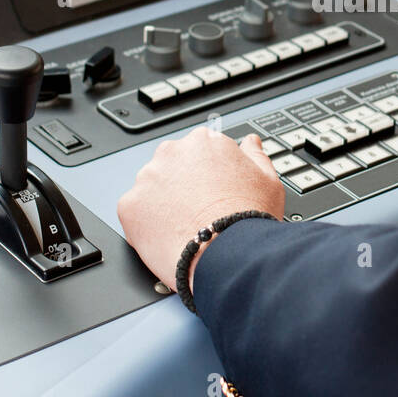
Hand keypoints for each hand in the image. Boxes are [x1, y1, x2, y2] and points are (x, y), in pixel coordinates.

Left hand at [117, 127, 283, 294]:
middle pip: (173, 165)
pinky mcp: (130, 205)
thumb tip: (250, 143)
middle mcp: (173, 153)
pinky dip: (146, 223)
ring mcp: (148, 178)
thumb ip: (255, 155)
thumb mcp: (267, 180)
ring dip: (162, 201)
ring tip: (183, 225)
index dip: (207, 172)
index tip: (210, 188)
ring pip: (151, 187)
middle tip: (197, 208)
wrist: (227, 254)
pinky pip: (135, 211)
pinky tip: (168, 234)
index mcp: (204, 142)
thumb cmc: (248, 218)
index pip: (200, 149)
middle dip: (181, 183)